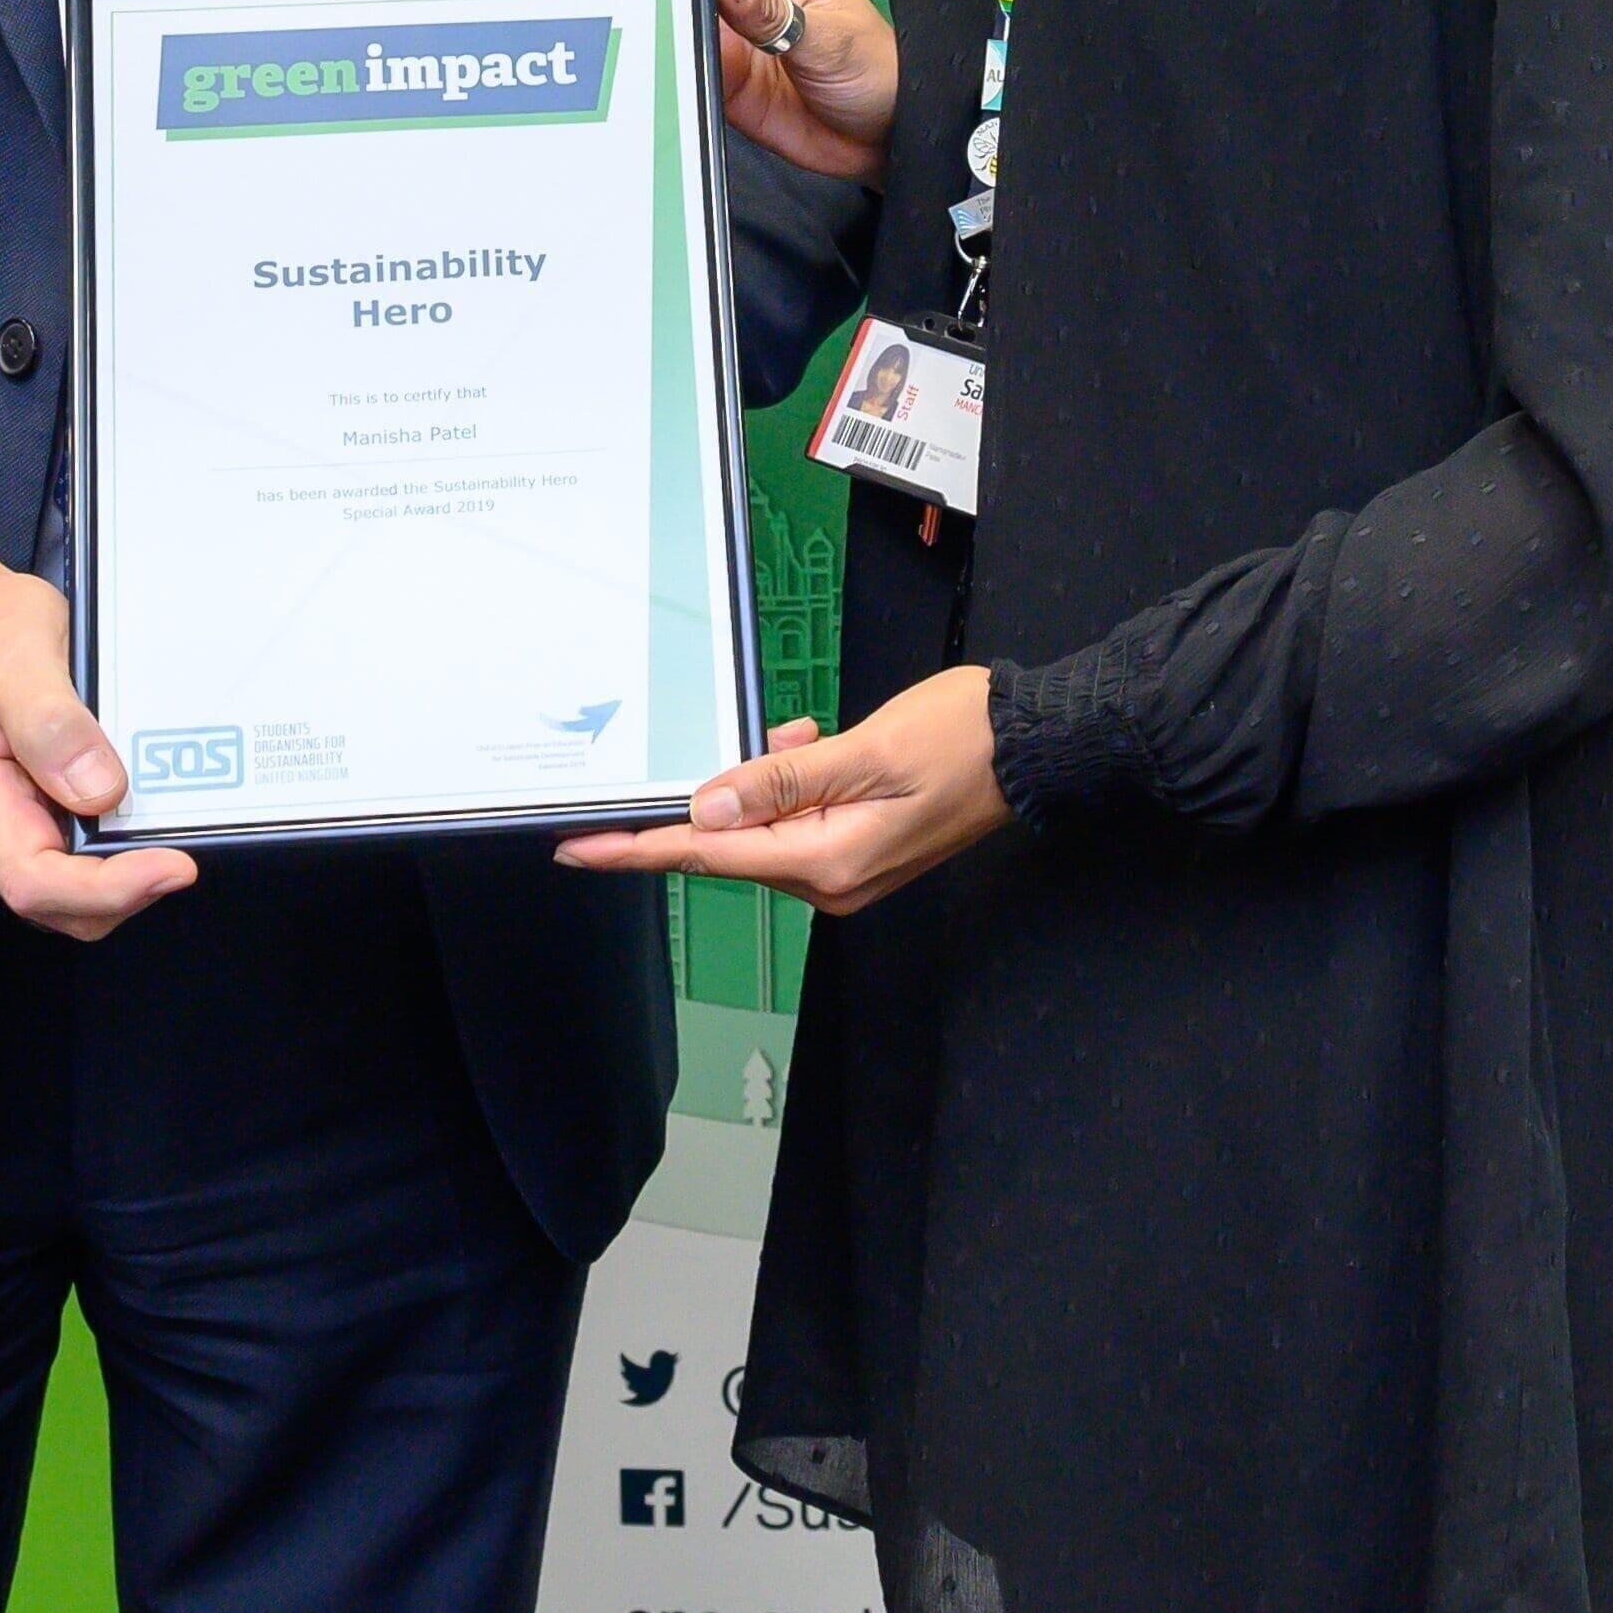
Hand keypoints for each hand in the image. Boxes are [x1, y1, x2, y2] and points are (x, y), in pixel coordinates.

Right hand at [0, 525, 195, 938]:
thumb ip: (51, 722)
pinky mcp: (14, 816)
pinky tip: (138, 818)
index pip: (31, 877)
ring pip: (62, 891)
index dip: (106, 888)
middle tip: (183, 851)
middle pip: (53, 901)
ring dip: (119, 876)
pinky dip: (106, 851)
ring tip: (168, 834)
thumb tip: (99, 791)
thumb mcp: (15, 652)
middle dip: (123, 890)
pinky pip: (63, 856)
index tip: (172, 865)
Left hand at [553, 671, 1007, 912]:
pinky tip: (815, 741)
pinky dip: (793, 776)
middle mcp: (831, 880)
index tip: (577, 846)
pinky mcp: (858, 847)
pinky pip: (796, 815)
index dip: (637, 849)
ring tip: (808, 732)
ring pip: (764, 822)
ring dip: (768, 773)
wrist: (1035, 747)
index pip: (707, 858)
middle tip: (771, 736)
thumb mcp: (865, 751)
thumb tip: (705, 813)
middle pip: (733, 842)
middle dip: (726, 786)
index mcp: (828, 863)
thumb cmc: (962, 740)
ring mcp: (846, 869)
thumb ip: (781, 781)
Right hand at [558, 0, 896, 185]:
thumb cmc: (877, 68)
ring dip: (623, 3)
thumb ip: (771, 10)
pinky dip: (641, 57)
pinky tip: (610, 57)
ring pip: (661, 6)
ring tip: (574, 3)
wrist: (889, 139)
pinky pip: (670, 59)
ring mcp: (724, 31)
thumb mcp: (829, 34)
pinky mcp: (716, 75)